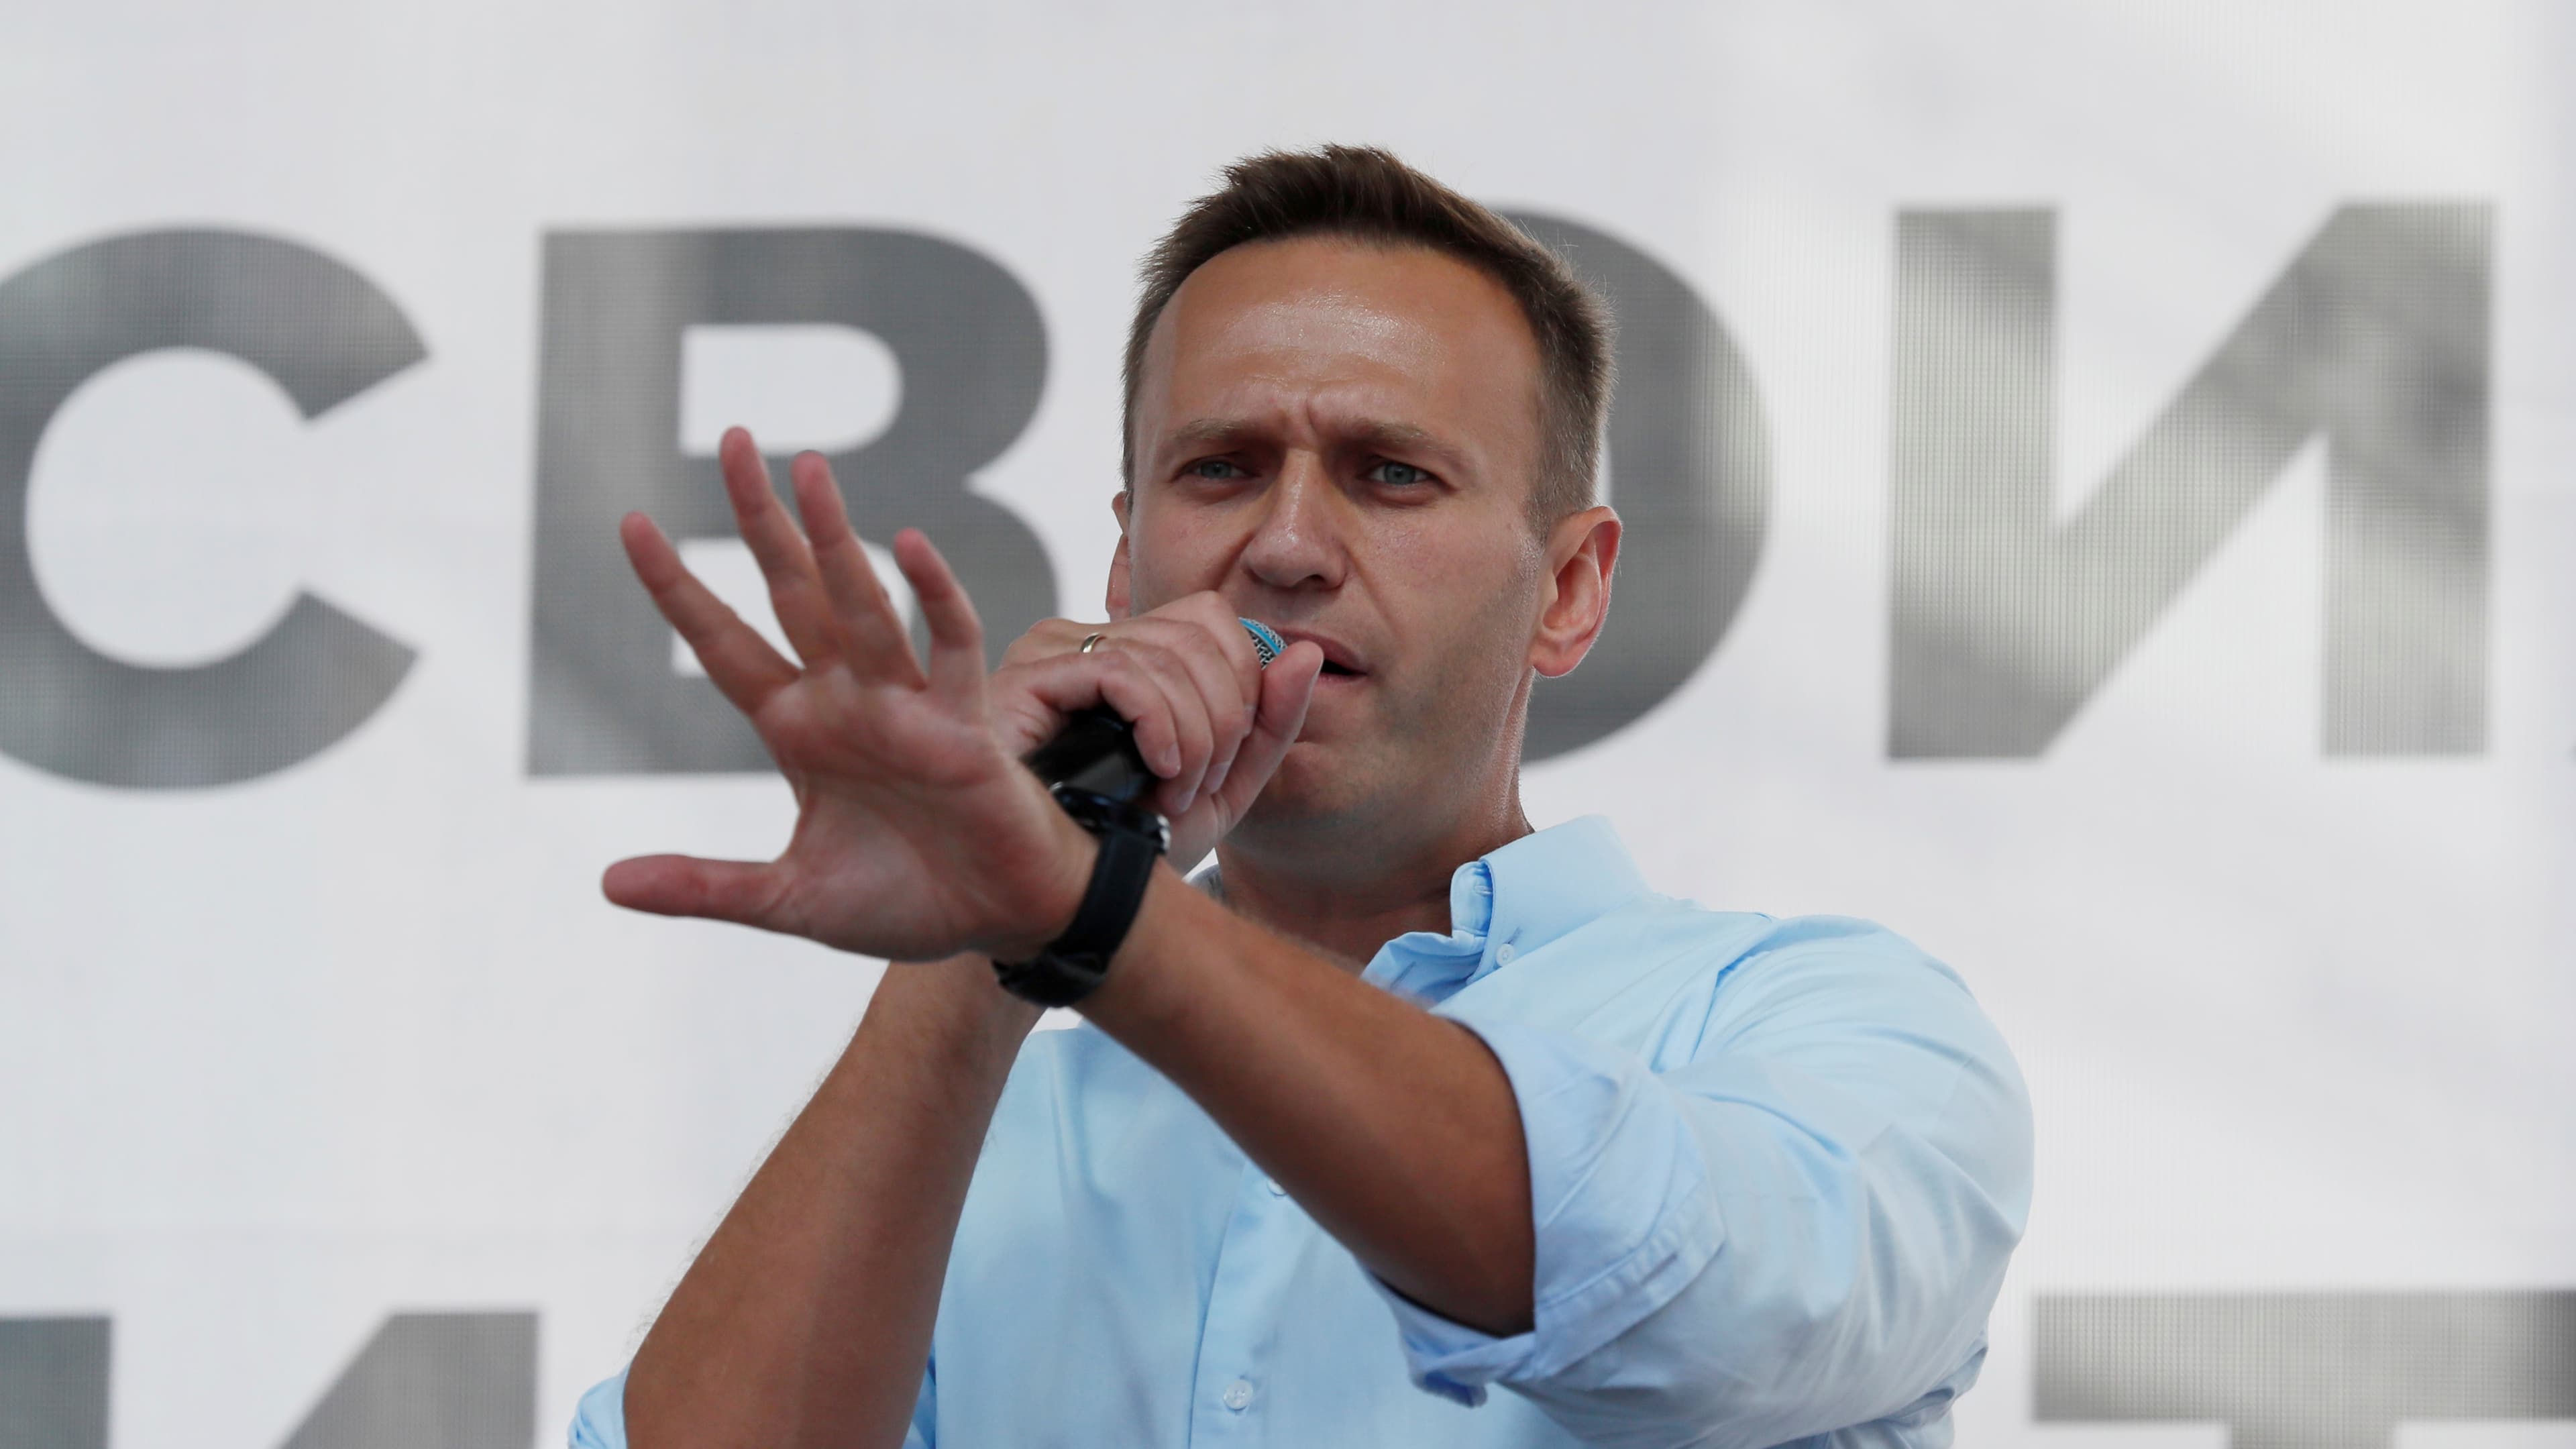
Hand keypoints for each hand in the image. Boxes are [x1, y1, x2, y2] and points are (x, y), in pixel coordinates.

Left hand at [600, 428, 1095, 963]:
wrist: (995, 922)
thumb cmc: (906, 901)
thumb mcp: (787, 899)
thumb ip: (705, 885)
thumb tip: (608, 884)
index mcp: (799, 730)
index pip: (724, 643)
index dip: (678, 589)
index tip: (631, 523)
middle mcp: (846, 701)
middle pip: (791, 593)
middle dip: (761, 521)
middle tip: (733, 439)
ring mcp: (905, 705)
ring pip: (861, 605)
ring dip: (835, 538)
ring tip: (807, 466)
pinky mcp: (963, 725)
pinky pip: (949, 648)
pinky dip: (934, 598)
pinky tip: (908, 545)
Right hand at [988, 598, 1322, 868]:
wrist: (1064, 903)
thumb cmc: (1128, 843)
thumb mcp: (1222, 787)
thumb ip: (1270, 723)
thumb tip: (1309, 653)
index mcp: (1125, 652)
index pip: (1209, 618)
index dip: (1243, 681)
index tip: (1228, 757)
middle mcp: (1084, 639)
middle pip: (1195, 635)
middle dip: (1223, 717)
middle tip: (1203, 784)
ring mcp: (1050, 652)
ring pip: (1163, 655)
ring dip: (1192, 735)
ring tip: (1175, 792)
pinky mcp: (1027, 678)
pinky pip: (1119, 671)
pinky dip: (1157, 723)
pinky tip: (1157, 771)